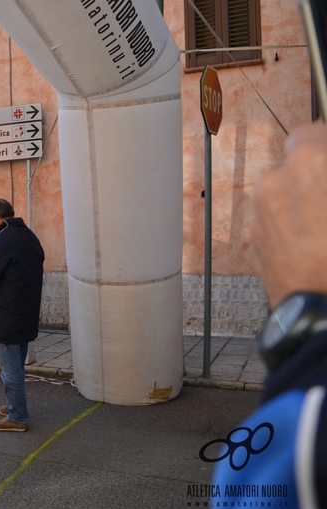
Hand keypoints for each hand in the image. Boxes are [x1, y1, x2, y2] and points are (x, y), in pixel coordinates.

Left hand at [250, 123, 326, 307]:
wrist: (323, 311)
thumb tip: (323, 167)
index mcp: (308, 162)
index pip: (311, 132)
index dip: (325, 146)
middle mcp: (273, 183)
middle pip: (295, 166)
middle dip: (315, 178)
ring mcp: (259, 214)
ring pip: (282, 196)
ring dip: (301, 204)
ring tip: (324, 229)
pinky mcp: (254, 243)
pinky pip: (274, 223)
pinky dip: (291, 228)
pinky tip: (315, 247)